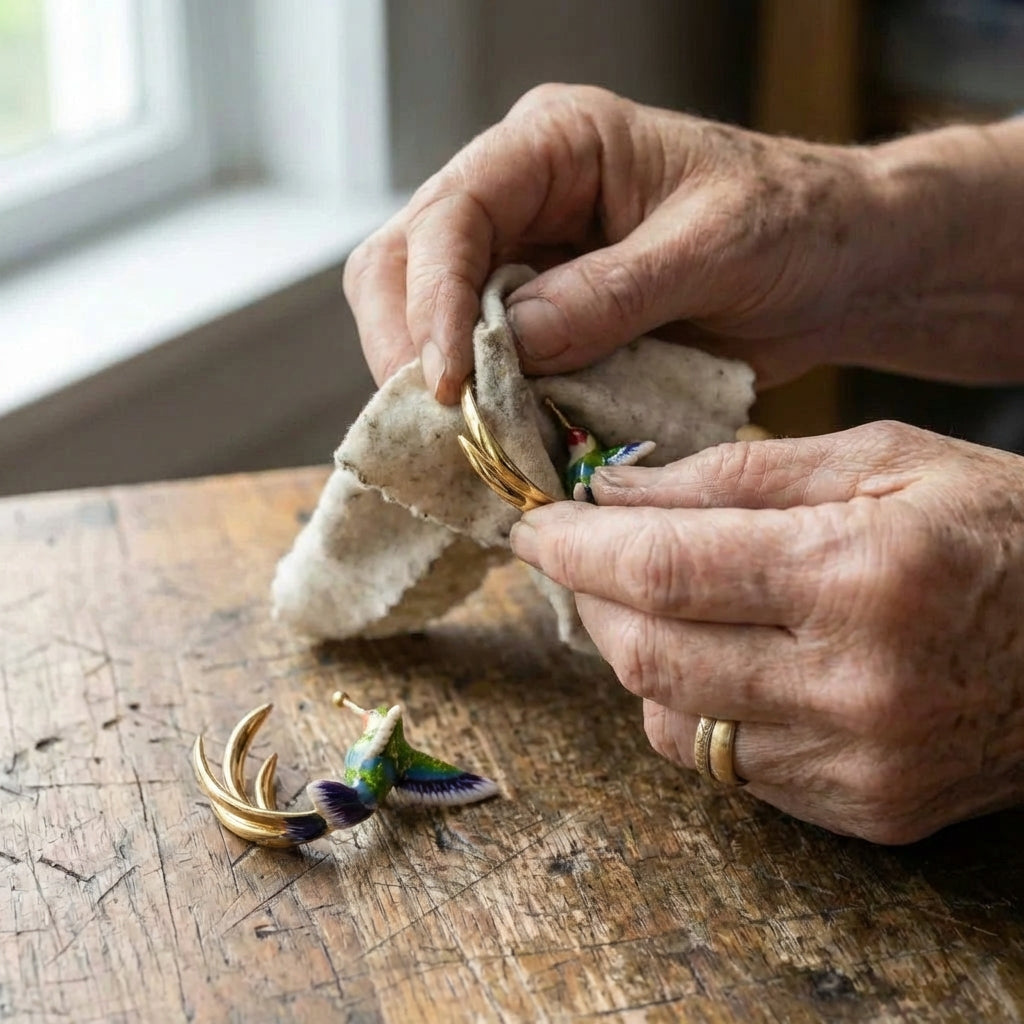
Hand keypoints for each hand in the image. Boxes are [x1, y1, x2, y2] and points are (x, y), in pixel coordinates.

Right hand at [344, 84, 887, 402]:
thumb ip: (614, 292)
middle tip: (440, 424)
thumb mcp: (715, 247)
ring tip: (466, 443)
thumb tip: (512, 343)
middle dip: (409, 346)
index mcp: (556, 145)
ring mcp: (524, 261)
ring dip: (436, 385)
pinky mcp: (541, 322)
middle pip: (405, 262)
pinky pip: (481, 365)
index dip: (433, 299)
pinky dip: (482, 408)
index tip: (448, 382)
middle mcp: (521, 197)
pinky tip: (498, 443)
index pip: (454, 212)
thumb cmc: (794, 225)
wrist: (835, 270)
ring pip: (424, 318)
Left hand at [509, 420, 1023, 842]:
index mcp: (861, 573)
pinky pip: (726, 766)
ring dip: (634, 655)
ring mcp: (860, 764)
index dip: (575, 545)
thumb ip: (741, 472)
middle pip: (649, 655)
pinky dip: (692, 705)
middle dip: (588, 600)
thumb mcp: (885, 458)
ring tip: (645, 600)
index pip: (664, 567)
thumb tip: (620, 488)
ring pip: (673, 722)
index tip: (532, 524)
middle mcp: (856, 686)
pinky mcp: (866, 810)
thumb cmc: (1004, 528)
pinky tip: (712, 657)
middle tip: (571, 555)